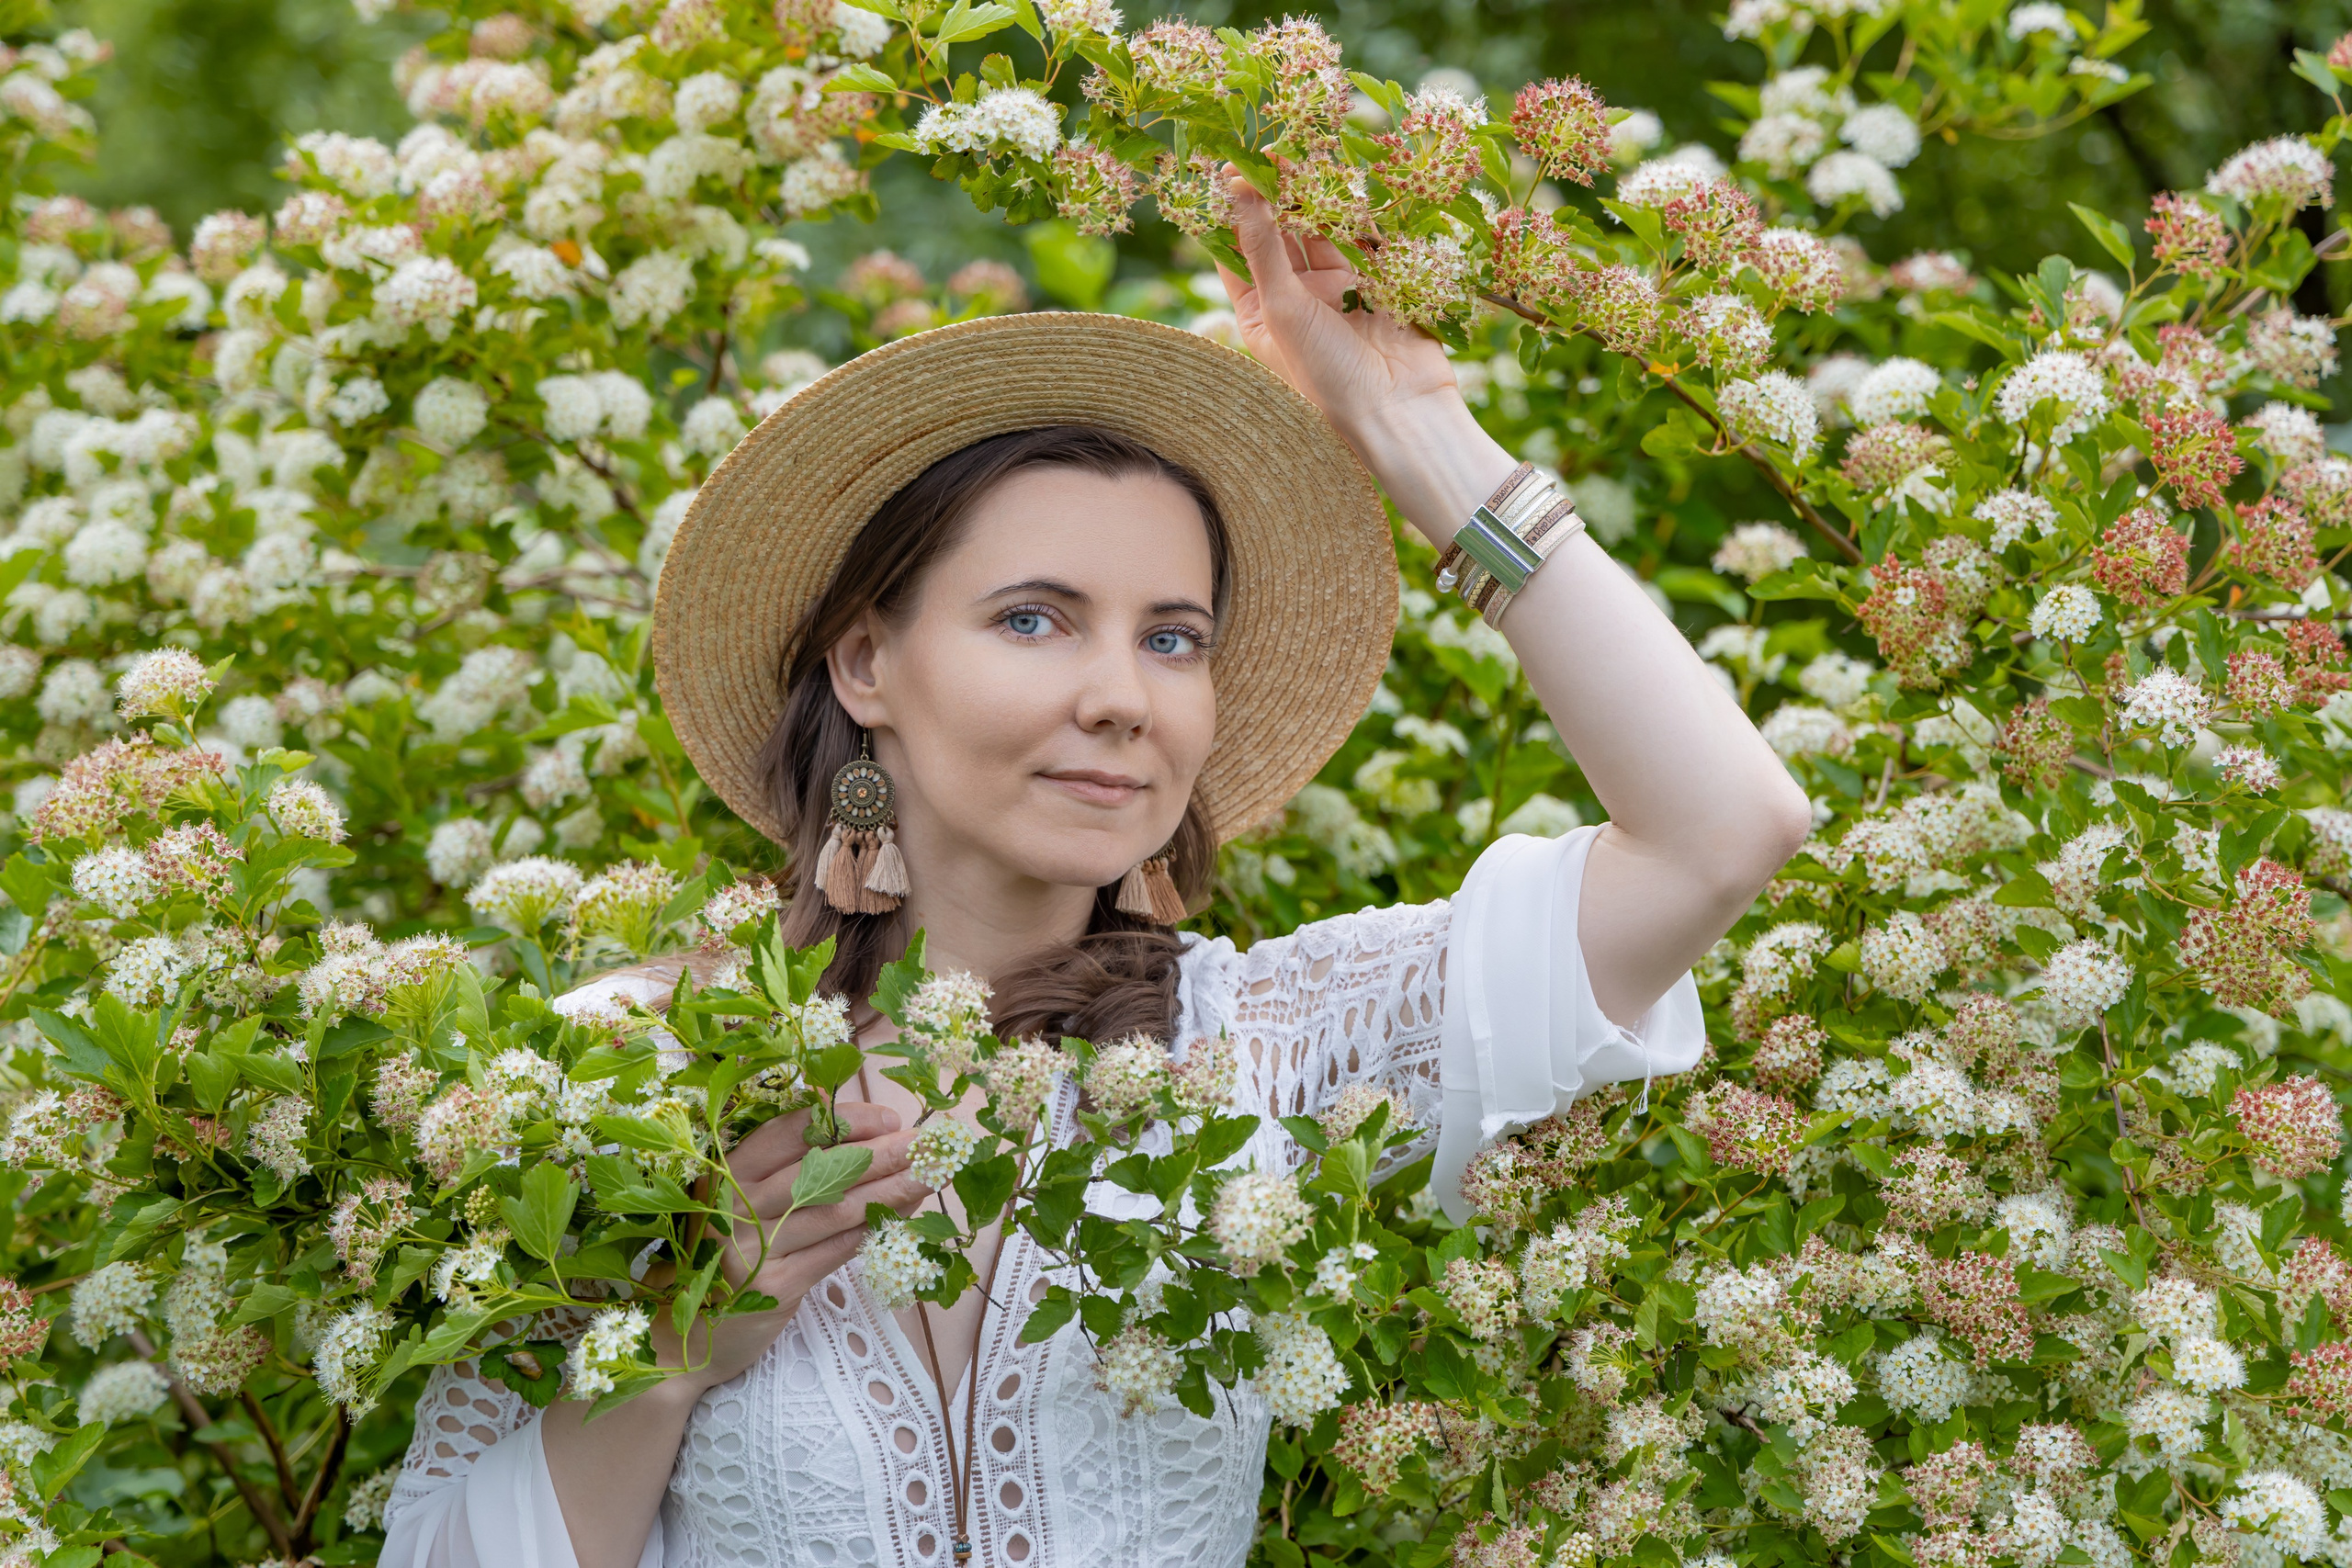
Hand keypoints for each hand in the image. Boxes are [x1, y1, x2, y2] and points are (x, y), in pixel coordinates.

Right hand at [654, 1102, 930, 1394]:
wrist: (679, 1335)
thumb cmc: (718, 1255)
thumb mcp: (734, 1200)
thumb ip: (779, 1165)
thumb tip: (842, 1117)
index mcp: (727, 1172)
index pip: (791, 1131)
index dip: (844, 1119)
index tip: (889, 1117)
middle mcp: (737, 1204)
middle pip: (822, 1168)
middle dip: (883, 1152)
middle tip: (929, 1142)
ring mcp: (755, 1247)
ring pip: (836, 1208)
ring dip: (890, 1190)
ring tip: (930, 1175)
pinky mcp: (774, 1287)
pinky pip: (835, 1250)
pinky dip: (872, 1230)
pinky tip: (902, 1217)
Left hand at [1214, 169, 1461, 445]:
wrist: (1399, 409)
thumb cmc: (1326, 372)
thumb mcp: (1282, 307)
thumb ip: (1262, 246)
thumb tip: (1236, 188)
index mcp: (1260, 313)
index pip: (1236, 252)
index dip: (1231, 211)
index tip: (1228, 166)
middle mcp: (1296, 299)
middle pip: (1280, 234)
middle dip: (1277, 194)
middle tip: (1274, 150)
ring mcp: (1338, 290)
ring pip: (1322, 231)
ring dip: (1315, 197)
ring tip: (1306, 155)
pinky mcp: (1377, 284)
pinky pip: (1363, 239)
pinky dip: (1356, 213)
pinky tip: (1346, 182)